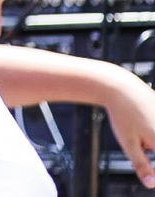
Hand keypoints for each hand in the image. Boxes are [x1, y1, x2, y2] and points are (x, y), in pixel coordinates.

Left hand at [103, 69, 154, 187]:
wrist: (120, 86)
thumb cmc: (122, 114)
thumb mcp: (127, 143)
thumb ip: (141, 165)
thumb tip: (150, 184)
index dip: (152, 168)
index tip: (143, 156)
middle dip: (149, 150)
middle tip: (139, 139)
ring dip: (150, 141)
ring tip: (139, 128)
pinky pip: (153, 130)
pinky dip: (150, 131)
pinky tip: (142, 120)